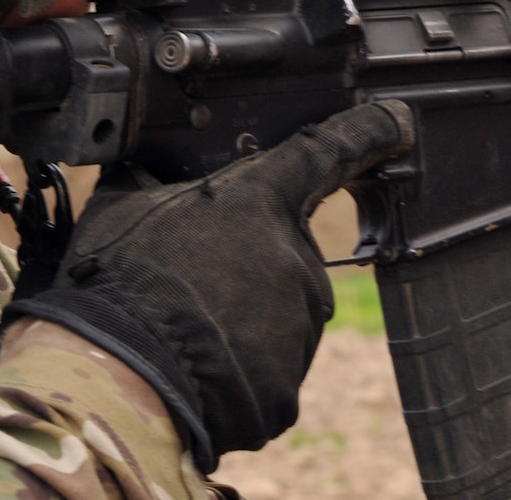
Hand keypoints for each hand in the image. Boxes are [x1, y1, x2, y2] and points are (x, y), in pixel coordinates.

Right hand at [5, 102, 413, 470]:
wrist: (115, 372)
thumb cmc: (116, 281)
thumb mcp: (121, 205)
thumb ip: (148, 180)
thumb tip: (140, 165)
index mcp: (258, 201)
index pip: (323, 155)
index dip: (364, 135)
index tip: (395, 123)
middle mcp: (293, 256)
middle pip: (284, 257)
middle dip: (245, 272)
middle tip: (188, 288)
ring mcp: (297, 324)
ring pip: (276, 319)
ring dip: (238, 325)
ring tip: (182, 332)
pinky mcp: (288, 385)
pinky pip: (264, 374)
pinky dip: (232, 375)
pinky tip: (194, 370)